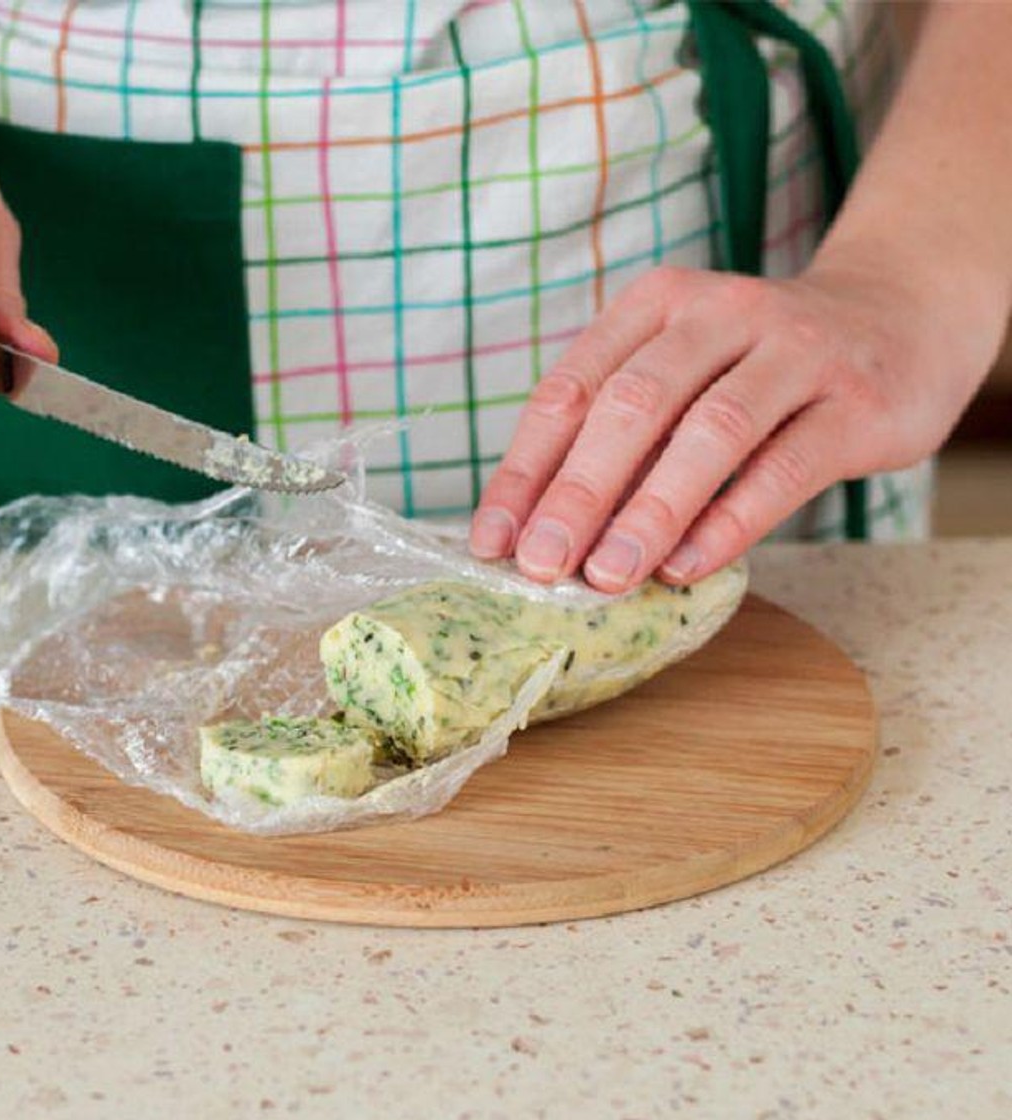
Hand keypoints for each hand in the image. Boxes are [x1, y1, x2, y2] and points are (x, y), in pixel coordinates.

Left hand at [469, 252, 1001, 590]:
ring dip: (650, 511)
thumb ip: (621, 434)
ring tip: (606, 576)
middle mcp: (721, 314)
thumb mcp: (682, 372)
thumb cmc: (759, 365)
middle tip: (541, 566)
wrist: (903, 317)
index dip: (525, 469)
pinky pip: (785, 466)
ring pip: (710, 432)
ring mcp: (795, 352)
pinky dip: (730, 520)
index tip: (492, 543)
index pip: (571, 388)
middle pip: (632, 405)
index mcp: (656, 304)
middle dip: (577, 492)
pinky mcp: (856, 402)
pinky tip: (687, 566)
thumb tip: (539, 533)